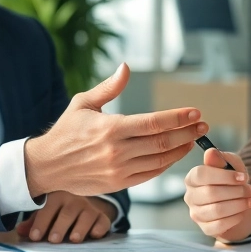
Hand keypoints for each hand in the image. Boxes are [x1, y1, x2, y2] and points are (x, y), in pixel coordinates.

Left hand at [15, 192, 115, 243]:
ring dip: (80, 227)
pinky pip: (103, 222)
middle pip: (68, 212)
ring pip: (87, 216)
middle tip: (53, 240)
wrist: (84, 208)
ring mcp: (90, 209)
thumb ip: (34, 223)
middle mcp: (75, 201)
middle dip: (60, 226)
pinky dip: (99, 228)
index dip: (41, 223)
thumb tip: (19, 231)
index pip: (48, 209)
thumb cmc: (59, 213)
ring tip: (74, 239)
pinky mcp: (102, 218)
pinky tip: (94, 235)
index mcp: (58, 197)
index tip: (34, 237)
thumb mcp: (46, 215)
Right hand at [24, 63, 205, 196]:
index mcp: (110, 128)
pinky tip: (175, 154)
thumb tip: (126, 67)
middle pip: (162, 142)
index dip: (178, 117)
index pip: (153, 123)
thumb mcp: (83, 103)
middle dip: (187, 133)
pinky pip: (150, 175)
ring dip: (181, 149)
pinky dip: (166, 165)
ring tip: (193, 138)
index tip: (195, 112)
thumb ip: (109, 87)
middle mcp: (116, 151)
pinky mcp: (119, 184)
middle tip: (203, 125)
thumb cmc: (65, 131)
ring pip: (160, 161)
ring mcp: (119, 170)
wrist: (47, 166)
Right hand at [184, 148, 250, 241]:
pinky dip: (235, 218)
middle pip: (211, 193)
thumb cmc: (232, 181)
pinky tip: (242, 212)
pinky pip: (220, 225)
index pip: (201, 175)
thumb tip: (211, 152)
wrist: (239, 202)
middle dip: (235, 191)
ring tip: (249, 200)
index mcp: (193, 178)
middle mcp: (190, 196)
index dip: (224, 176)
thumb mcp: (231, 165)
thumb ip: (221, 159)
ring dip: (238, 205)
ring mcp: (196, 214)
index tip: (243, 177)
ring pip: (216, 210)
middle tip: (249, 190)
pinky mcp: (205, 228)